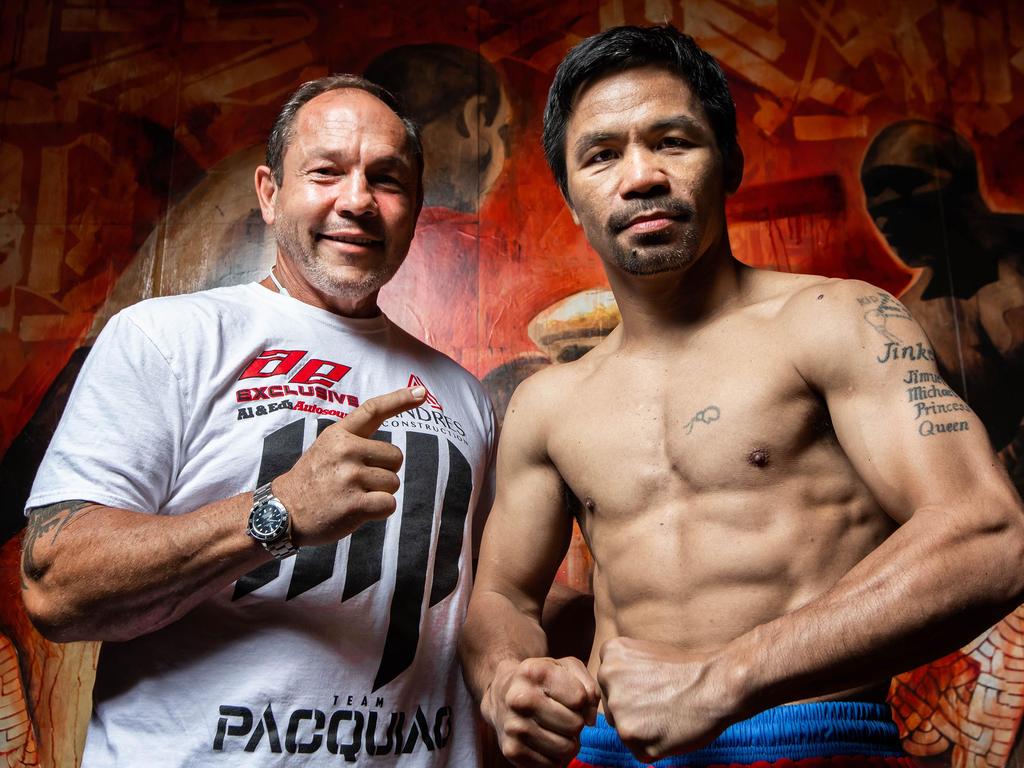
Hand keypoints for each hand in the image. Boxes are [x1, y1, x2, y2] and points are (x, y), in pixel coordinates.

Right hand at [274, 386, 426, 544]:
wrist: (283, 512)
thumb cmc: (313, 480)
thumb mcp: (326, 448)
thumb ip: (354, 441)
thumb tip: (391, 448)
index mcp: (339, 434)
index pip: (373, 410)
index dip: (400, 400)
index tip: (422, 392)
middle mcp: (345, 451)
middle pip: (395, 457)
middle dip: (384, 471)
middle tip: (357, 481)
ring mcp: (349, 477)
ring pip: (393, 482)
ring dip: (379, 493)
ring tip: (352, 495)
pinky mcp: (354, 503)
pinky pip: (388, 504)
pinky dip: (379, 510)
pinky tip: (357, 510)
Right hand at [484, 656, 599, 767]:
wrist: (501, 695)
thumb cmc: (541, 681)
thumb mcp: (565, 668)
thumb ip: (588, 686)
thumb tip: (590, 720)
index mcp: (534, 672)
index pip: (579, 698)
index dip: (581, 700)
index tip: (569, 697)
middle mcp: (520, 698)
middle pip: (574, 724)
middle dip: (575, 722)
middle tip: (564, 716)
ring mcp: (514, 726)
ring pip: (566, 748)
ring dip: (567, 741)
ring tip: (556, 729)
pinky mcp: (511, 750)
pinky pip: (551, 764)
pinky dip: (554, 756)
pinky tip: (545, 741)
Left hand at [598, 637, 734, 761]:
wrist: (716, 684)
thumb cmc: (687, 669)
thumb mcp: (645, 652)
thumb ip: (622, 669)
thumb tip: (610, 693)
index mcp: (610, 654)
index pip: (608, 682)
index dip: (632, 688)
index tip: (653, 685)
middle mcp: (607, 679)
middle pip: (612, 707)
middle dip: (633, 710)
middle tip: (661, 703)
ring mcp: (618, 709)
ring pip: (624, 729)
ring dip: (643, 730)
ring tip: (667, 715)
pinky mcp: (632, 737)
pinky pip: (638, 750)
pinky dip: (654, 747)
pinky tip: (670, 730)